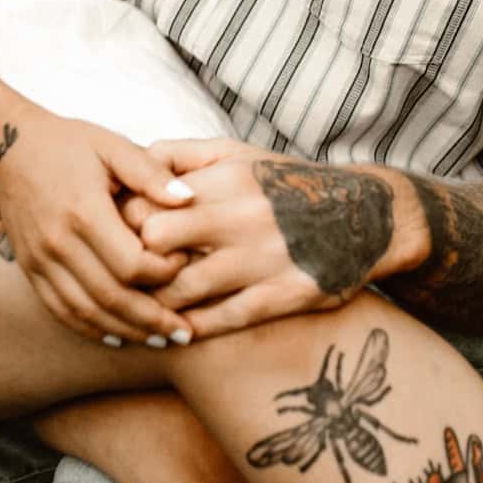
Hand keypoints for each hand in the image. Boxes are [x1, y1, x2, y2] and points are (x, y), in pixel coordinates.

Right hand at [0, 116, 198, 346]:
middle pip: (111, 297)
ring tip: (159, 339)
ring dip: (125, 331)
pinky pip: (60, 309)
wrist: (8, 146)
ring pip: (86, 311)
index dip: (164, 273)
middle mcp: (58, 242)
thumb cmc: (69, 143)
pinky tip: (116, 337)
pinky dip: (90, 328)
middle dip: (152, 320)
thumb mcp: (113, 146)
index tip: (186, 264)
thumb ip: (151, 173)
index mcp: (84, 211)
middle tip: (185, 333)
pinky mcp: (30, 268)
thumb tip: (190, 200)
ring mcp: (40, 259)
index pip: (131, 263)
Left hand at [134, 143, 408, 337]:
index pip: (146, 202)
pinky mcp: (283, 296)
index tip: (116, 235)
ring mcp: (264, 260)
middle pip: (155, 243)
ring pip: (183, 289)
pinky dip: (193, 328)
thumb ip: (180, 155)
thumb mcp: (237, 152)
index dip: (122, 222)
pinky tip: (176, 329)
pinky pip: (223, 320)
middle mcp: (243, 217)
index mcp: (227, 178)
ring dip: (157, 301)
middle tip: (126, 273)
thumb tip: (129, 164)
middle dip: (134, 260)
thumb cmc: (286, 183)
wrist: (367, 215)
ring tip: (145, 305)